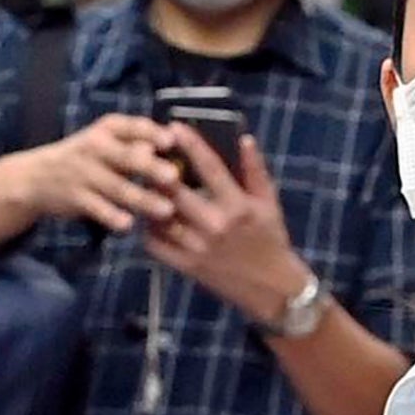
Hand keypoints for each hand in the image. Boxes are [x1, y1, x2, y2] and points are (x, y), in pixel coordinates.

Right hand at [34, 112, 189, 231]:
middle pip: (127, 158)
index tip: (171, 143)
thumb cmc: (87, 156)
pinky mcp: (75, 197)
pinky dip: (112, 217)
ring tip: (166, 211)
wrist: (37, 176)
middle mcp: (96, 147)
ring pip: (118, 188)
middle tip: (174, 177)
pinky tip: (128, 225)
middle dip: (150, 168)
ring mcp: (84, 173)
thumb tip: (175, 142)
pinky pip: (97, 208)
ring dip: (143, 199)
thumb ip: (137, 141)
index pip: (134, 127)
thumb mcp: (107, 139)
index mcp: (109, 128)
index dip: (153, 134)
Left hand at [137, 126, 307, 322]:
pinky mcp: (186, 266)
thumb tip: (244, 139)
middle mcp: (215, 225)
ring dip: (149, 199)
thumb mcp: (269, 203)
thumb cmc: (270, 239)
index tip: (175, 126)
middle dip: (158, 170)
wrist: (271, 287)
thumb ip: (255, 171)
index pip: (210, 167)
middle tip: (147, 155)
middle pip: (176, 191)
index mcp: (237, 206)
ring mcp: (197, 247)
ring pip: (160, 217)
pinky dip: (148, 229)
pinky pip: (155, 244)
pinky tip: (149, 218)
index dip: (191, 144)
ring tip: (143, 184)